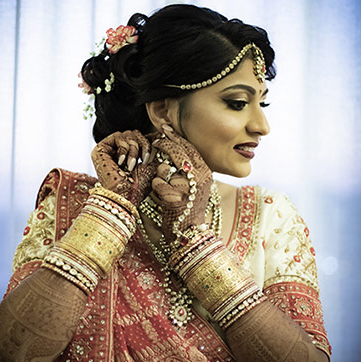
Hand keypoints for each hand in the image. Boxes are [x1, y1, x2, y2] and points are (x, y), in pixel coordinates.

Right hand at [91, 130, 155, 205]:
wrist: (124, 196)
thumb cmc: (137, 187)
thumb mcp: (150, 166)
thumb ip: (152, 152)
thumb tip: (160, 138)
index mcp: (128, 155)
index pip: (139, 138)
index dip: (148, 140)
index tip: (154, 146)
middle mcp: (117, 152)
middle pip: (134, 133)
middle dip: (142, 145)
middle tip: (143, 160)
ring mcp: (108, 150)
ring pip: (127, 134)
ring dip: (133, 150)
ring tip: (131, 165)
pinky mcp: (99, 149)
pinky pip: (117, 137)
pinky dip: (124, 150)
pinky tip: (121, 163)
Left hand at [151, 125, 212, 241]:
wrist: (190, 233)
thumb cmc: (189, 208)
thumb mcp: (197, 185)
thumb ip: (190, 168)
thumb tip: (175, 147)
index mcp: (205, 173)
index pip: (190, 148)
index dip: (177, 137)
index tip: (166, 128)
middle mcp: (199, 178)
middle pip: (177, 152)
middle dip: (163, 144)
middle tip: (154, 142)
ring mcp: (187, 188)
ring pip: (164, 168)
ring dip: (159, 175)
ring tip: (165, 187)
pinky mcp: (173, 198)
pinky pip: (157, 183)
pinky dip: (155, 188)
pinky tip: (161, 197)